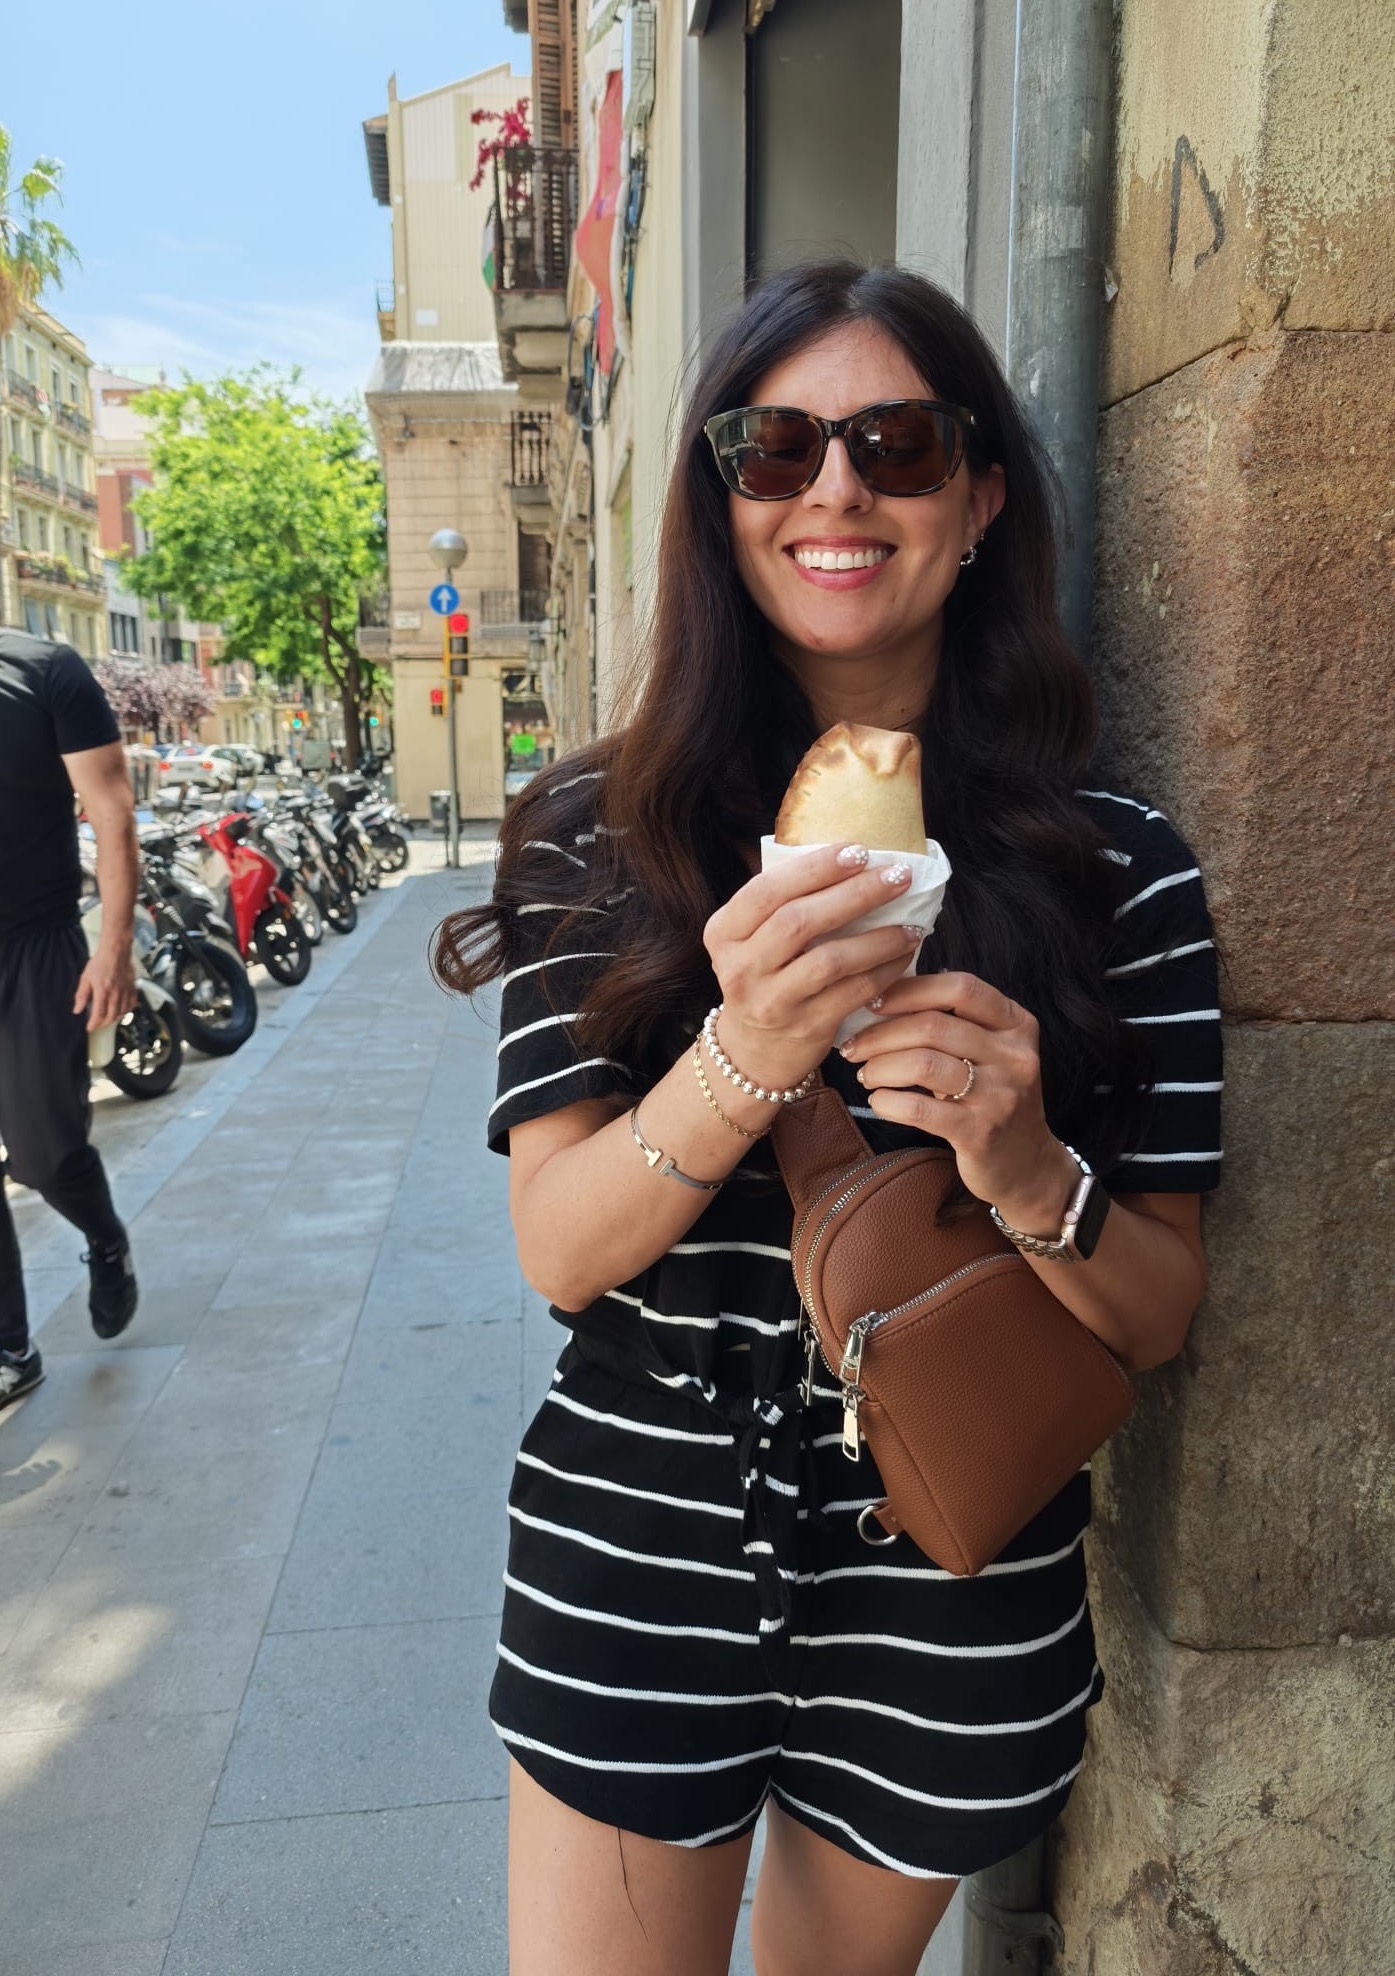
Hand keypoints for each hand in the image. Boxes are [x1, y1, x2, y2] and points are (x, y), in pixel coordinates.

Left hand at [74, 940, 137, 1033]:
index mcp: (102, 992)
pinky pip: (131, 1005)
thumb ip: (81, 995)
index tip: (89, 1027)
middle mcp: (115, 994)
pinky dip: (126, 1011)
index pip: (98, 1014)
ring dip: (114, 1019)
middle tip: (97, 1024)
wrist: (116, 951)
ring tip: (107, 1020)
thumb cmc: (101, 962)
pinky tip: (121, 1011)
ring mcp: (125, 992)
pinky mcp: (132, 989)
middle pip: (111, 1016)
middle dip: (103, 1024)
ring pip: (122, 1013)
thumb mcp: (85, 977)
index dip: (93, 1024)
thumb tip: (77, 1009)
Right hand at [702, 844, 919, 1094]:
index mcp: (724, 932)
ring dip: (878, 938)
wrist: (754, 1052)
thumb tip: (853, 858)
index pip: (767, 891)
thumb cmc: (765, 977)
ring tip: (912, 923)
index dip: (815, 868)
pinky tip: (904, 955)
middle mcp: (740, 967)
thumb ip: (784, 903)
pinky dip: (884, 971)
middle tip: (898, 875)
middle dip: (855, 894)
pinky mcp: (805, 1027)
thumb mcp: (752, 940)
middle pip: (799, 921)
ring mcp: (771, 1001)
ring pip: (830, 960)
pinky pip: (852, 993)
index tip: (859, 851)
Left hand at [838, 971, 1078, 1230]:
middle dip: (881, 1033)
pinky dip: (888, 1101)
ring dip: (880, 1066)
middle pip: (933, 1025)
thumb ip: (954, 1023)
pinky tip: (878, 1101)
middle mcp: (1014, 1056)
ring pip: (923, 1063)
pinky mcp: (979, 1132)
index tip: (873, 1002)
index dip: (910, 990)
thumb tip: (884, 995)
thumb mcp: (991, 1052)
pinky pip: (919, 1108)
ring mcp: (1000, 1095)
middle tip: (853, 1047)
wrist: (1028, 1165)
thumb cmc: (993, 1097)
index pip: (960, 988)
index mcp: (1017, 1024)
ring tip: (865, 1074)